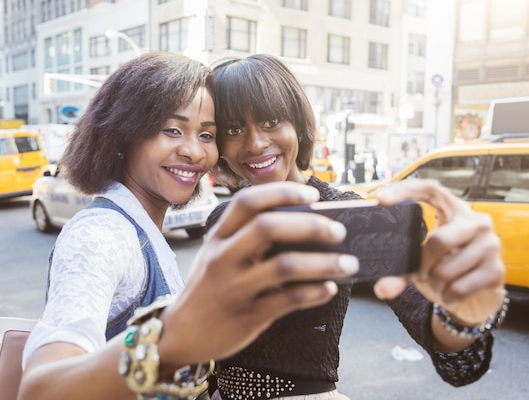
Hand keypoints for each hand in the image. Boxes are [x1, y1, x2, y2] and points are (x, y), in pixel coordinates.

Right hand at [157, 182, 359, 365]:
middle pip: (268, 227)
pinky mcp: (248, 316)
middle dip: (310, 225)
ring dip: (324, 263)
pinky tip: (329, 289)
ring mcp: (234, 288)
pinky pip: (289, 301)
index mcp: (217, 237)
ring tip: (348, 263)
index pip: (247, 202)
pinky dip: (315, 293)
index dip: (282, 193)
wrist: (179, 334)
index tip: (313, 196)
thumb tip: (303, 224)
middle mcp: (223, 258)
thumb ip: (246, 238)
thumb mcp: (216, 255)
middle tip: (339, 231)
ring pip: (284, 266)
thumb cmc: (208, 288)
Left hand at [372, 179, 505, 326]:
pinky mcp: (497, 270)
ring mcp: (490, 244)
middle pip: (439, 241)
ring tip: (439, 283)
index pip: (430, 189)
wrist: (478, 294)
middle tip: (420, 273)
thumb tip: (382, 289)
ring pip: (447, 270)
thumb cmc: (445, 267)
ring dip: (435, 284)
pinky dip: (447, 296)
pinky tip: (450, 294)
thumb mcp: (422, 262)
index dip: (405, 191)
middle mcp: (476, 221)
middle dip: (422, 264)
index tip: (380, 200)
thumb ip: (400, 271)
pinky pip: (460, 288)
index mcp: (454, 210)